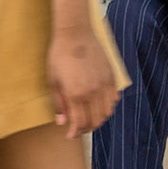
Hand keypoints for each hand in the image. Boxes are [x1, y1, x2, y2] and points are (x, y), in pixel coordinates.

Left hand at [48, 22, 122, 139]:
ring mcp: (104, 84)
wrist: (75, 33)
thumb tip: (62, 122)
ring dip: (98, 119)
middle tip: (78, 128)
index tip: (70, 135)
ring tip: (89, 118)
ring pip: (107, 112)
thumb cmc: (59, 55)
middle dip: (86, 128)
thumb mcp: (53, 81)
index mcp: (75, 95)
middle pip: (95, 121)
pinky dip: (108, 106)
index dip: (75, 132)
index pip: (80, 123)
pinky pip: (113, 99)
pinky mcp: (111, 76)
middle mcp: (93, 92)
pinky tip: (99, 104)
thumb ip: (59, 104)